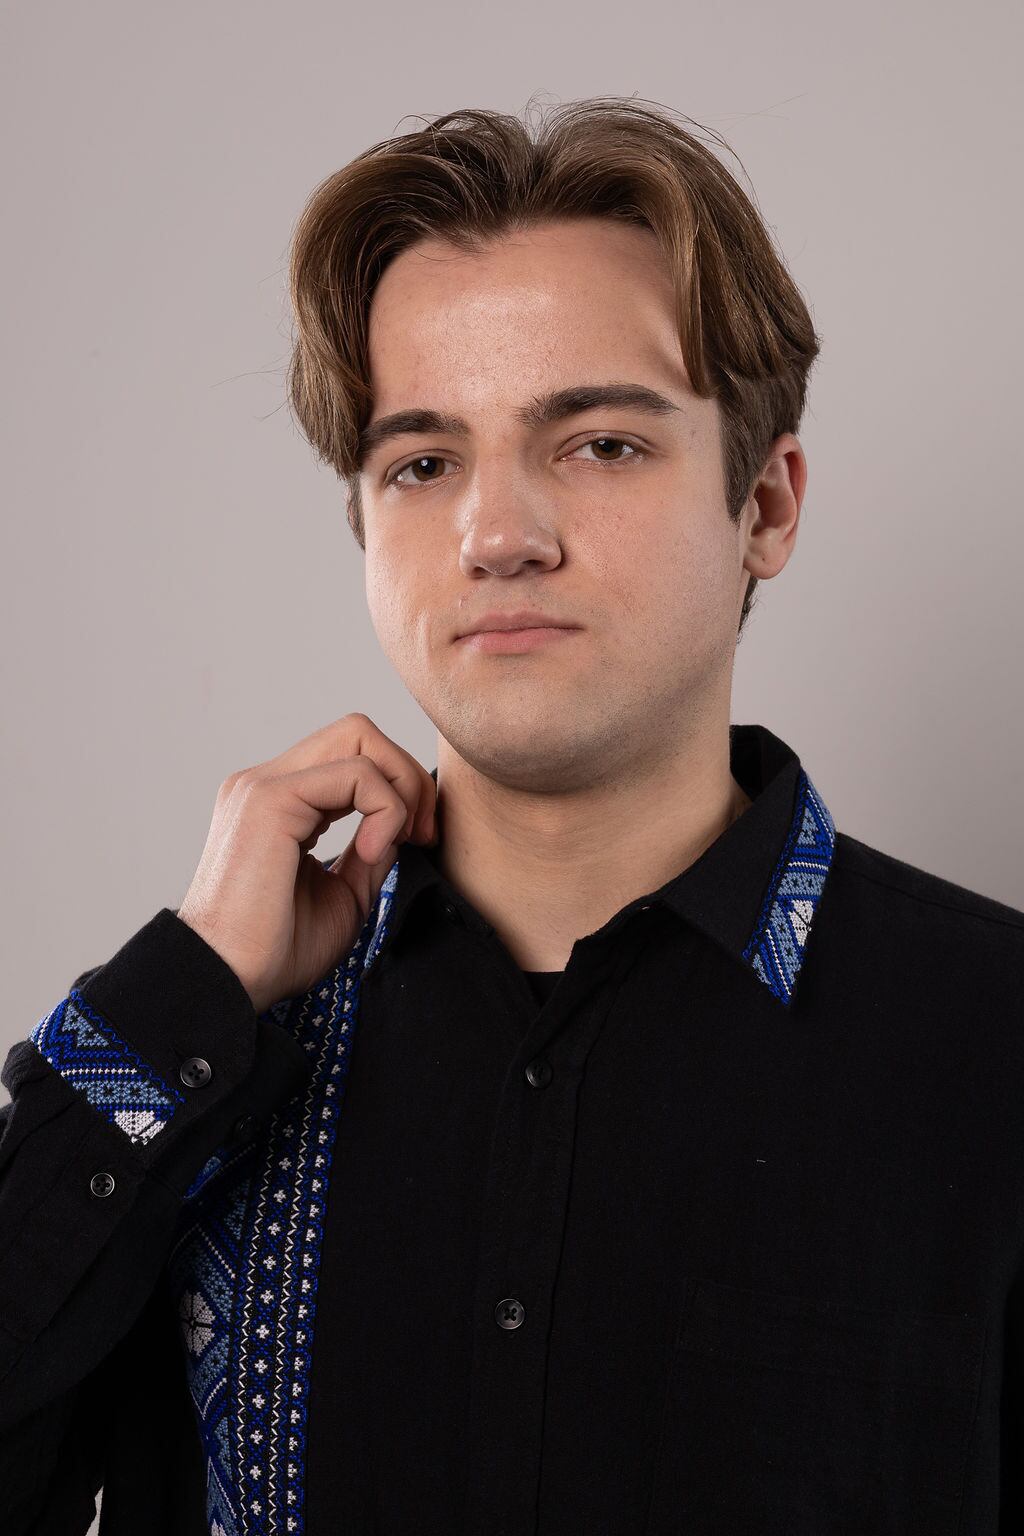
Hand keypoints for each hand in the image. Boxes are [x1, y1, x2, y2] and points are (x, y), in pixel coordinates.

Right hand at [176, 713, 436, 1013]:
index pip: (352, 755)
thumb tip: (402, 823)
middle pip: (358, 731)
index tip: (418, 840)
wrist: (231, 982)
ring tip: (400, 843)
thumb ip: (372, 851)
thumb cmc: (276, 950)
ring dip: (401, 787)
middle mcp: (267, 782)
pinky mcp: (270, 799)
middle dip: (407, 774)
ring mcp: (263, 784)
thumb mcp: (345, 894)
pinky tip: (374, 852)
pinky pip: (355, 773)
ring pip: (358, 736)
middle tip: (422, 833)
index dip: (399, 788)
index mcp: (281, 802)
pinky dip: (384, 808)